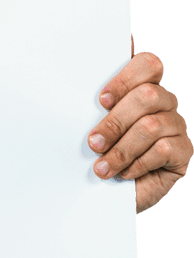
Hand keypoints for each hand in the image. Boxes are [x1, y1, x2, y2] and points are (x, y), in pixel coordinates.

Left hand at [87, 42, 190, 212]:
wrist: (106, 193)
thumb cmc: (98, 153)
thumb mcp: (91, 125)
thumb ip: (93, 104)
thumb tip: (74, 82)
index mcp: (141, 87)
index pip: (148, 64)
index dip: (126, 79)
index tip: (102, 100)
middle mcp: (163, 102)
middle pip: (148, 95)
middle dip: (115, 122)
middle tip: (93, 143)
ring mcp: (176, 125)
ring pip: (151, 125)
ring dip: (121, 149)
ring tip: (102, 167)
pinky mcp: (183, 151)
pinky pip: (163, 149)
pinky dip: (138, 163)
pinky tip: (124, 173)